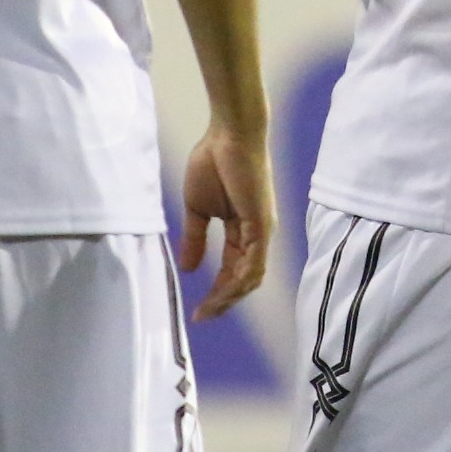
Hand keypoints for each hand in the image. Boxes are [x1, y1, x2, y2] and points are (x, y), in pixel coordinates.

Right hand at [178, 116, 274, 319]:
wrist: (227, 135)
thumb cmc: (213, 162)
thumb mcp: (198, 208)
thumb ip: (196, 238)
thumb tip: (188, 268)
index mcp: (243, 230)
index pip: (232, 270)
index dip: (216, 292)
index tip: (197, 310)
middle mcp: (257, 235)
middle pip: (243, 279)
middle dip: (222, 301)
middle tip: (201, 316)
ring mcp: (262, 231)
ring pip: (250, 277)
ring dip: (229, 297)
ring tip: (207, 310)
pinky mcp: (262, 225)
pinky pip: (254, 263)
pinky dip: (239, 282)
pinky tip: (222, 294)